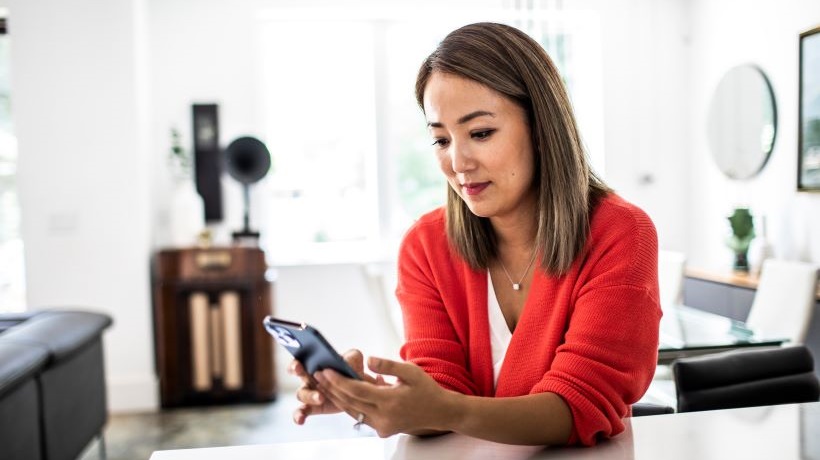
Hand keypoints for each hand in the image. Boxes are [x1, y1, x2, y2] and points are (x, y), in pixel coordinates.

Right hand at [289, 349, 383, 424]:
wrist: (360, 388)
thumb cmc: (353, 369)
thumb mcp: (355, 359)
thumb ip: (351, 357)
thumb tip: (345, 362)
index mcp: (315, 363)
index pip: (300, 360)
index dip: (296, 363)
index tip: (298, 366)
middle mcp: (309, 377)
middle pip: (299, 375)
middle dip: (299, 375)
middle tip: (308, 374)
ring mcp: (310, 393)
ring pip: (302, 394)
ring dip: (310, 396)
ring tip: (321, 398)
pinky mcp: (314, 407)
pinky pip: (302, 412)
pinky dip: (299, 416)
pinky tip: (301, 420)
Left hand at [314, 357, 451, 437]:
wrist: (440, 412)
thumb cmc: (426, 389)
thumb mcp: (410, 371)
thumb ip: (388, 365)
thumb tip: (368, 359)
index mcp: (390, 401)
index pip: (356, 390)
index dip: (338, 380)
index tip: (325, 370)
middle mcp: (384, 417)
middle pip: (350, 402)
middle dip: (331, 388)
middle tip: (317, 374)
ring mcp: (382, 426)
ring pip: (352, 411)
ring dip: (336, 397)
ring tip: (323, 383)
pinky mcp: (382, 430)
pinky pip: (360, 417)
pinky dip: (349, 405)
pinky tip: (340, 395)